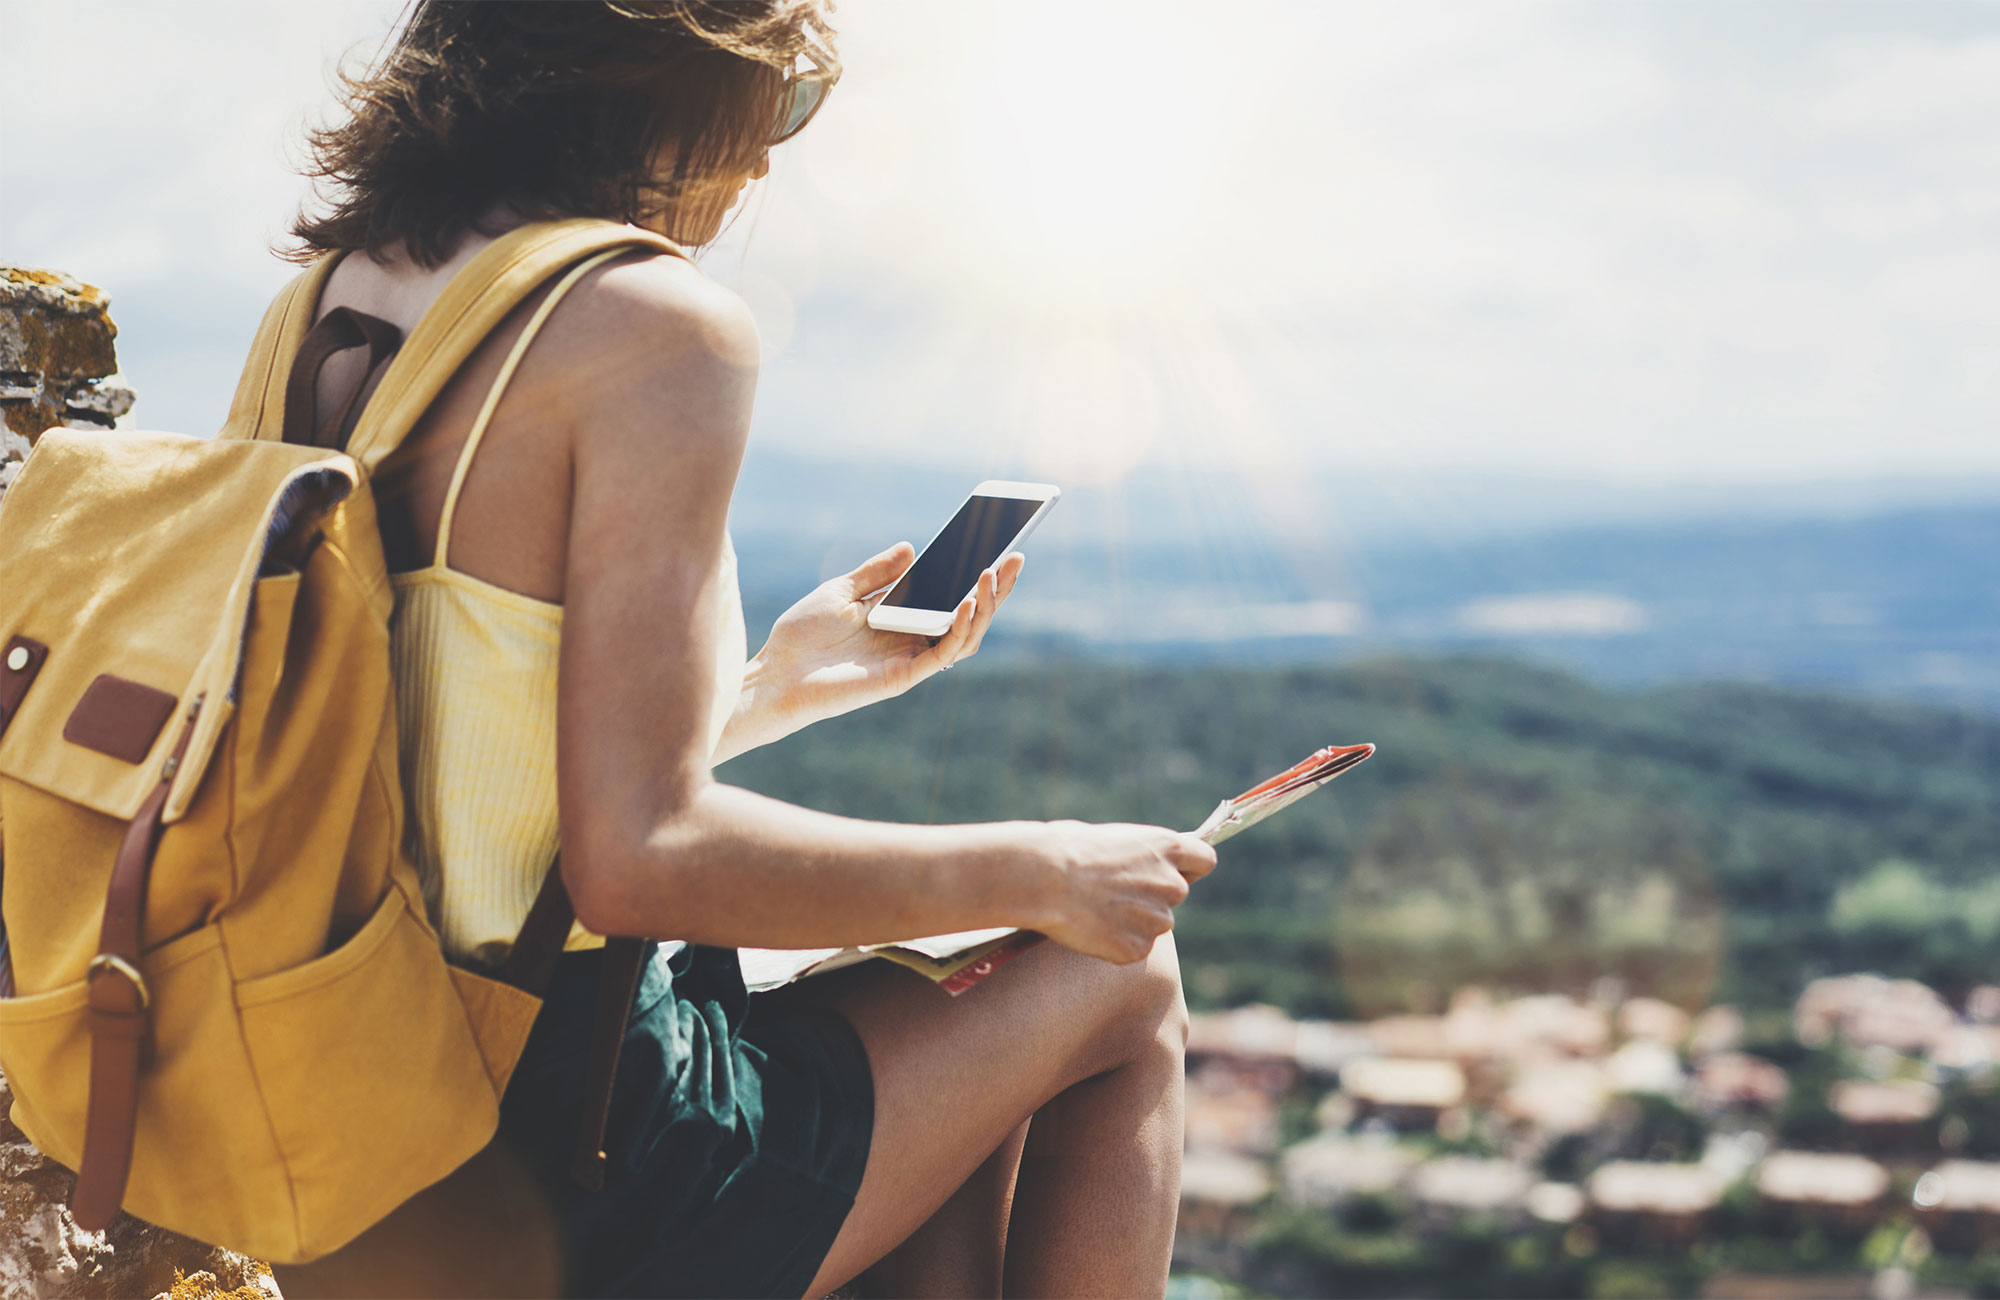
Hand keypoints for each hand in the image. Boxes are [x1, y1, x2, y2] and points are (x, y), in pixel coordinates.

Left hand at [754, 542, 1025, 730]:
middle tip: (1016, 557)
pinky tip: (965, 601)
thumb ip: (877, 573)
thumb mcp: (840, 591)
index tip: (997, 543)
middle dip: (996, 588)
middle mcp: (913, 639)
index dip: (974, 574)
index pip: (949, 594)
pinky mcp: (904, 676)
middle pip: (968, 614)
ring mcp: (911, 658)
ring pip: (966, 635)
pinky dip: (959, 628)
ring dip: (984, 606)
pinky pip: (944, 653)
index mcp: (901, 617)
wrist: (777, 672)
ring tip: (993, 574)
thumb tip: (912, 548)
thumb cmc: (802, 635)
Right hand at [1034, 822, 1217, 964]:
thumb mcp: (1113, 838)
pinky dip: (1114, 942)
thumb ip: (1141, 856)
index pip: (1205, 859)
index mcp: (1168, 848)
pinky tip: (1088, 928)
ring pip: (1153, 923)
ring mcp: (1158, 920)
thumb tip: (1144, 866)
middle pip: (1175, 894)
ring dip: (1132, 920)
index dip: (1190, 866)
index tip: (1176, 870)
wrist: (1043, 879)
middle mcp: (1172, 885)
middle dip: (1151, 895)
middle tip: (1112, 892)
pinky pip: (1132, 947)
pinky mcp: (1138, 949)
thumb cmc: (1067, 849)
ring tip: (1093, 909)